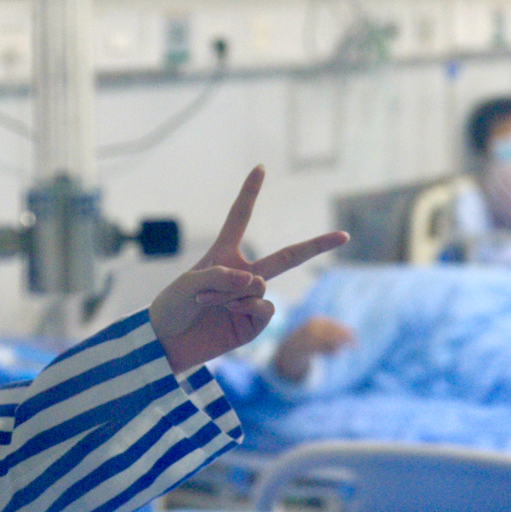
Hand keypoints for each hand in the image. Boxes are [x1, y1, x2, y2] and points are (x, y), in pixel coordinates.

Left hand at [150, 166, 349, 372]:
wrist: (167, 344)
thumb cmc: (171, 308)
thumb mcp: (187, 283)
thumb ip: (220, 276)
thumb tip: (256, 282)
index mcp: (223, 255)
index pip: (240, 218)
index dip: (250, 193)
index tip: (260, 168)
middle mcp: (243, 275)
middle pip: (286, 256)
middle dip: (317, 245)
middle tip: (343, 236)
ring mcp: (251, 300)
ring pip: (261, 285)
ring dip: (234, 291)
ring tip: (209, 302)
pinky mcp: (253, 324)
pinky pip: (264, 308)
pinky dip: (246, 306)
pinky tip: (228, 312)